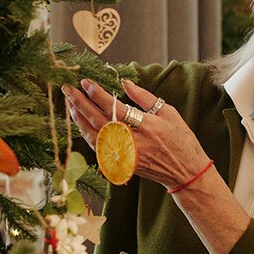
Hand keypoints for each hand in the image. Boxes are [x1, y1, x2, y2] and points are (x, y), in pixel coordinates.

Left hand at [61, 78, 210, 189]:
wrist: (185, 172)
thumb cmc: (180, 140)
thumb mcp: (169, 113)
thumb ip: (145, 97)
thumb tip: (124, 82)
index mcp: (148, 127)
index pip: (115, 108)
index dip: (97, 94)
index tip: (86, 82)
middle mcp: (134, 142)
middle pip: (99, 121)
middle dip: (81, 104)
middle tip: (68, 89)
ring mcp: (125, 155)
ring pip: (94, 136)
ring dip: (79, 119)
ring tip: (70, 103)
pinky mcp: (121, 164)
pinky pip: (98, 148)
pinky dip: (87, 135)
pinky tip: (81, 123)